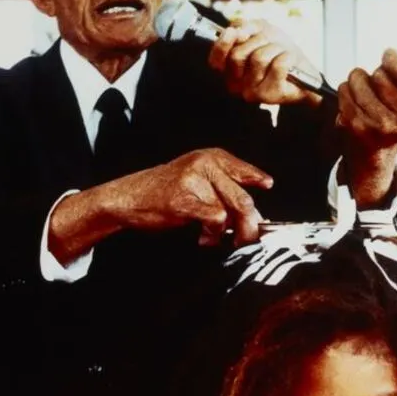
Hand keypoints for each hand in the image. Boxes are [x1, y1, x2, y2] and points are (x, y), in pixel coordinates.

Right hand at [115, 148, 271, 245]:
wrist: (129, 197)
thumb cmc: (165, 191)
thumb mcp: (197, 179)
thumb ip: (224, 190)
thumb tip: (255, 216)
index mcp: (211, 157)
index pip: (244, 171)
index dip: (258, 180)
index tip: (267, 187)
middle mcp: (205, 164)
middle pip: (243, 198)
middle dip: (250, 225)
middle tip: (247, 238)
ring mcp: (194, 180)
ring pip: (230, 211)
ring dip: (228, 232)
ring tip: (215, 238)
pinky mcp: (184, 199)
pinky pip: (215, 219)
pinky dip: (213, 235)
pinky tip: (204, 238)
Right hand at [208, 19, 320, 105]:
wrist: (304, 75)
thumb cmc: (279, 53)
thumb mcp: (260, 33)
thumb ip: (243, 28)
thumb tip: (236, 31)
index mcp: (229, 72)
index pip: (215, 60)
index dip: (222, 44)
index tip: (233, 32)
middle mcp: (237, 86)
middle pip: (237, 55)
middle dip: (258, 41)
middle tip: (270, 43)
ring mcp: (252, 93)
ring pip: (259, 58)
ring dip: (275, 48)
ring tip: (281, 54)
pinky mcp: (270, 95)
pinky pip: (278, 64)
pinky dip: (287, 56)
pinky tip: (288, 62)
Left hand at [337, 48, 396, 150]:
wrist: (377, 151)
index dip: (395, 60)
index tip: (388, 55)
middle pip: (380, 75)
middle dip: (377, 73)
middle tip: (379, 86)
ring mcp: (383, 126)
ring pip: (359, 79)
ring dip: (358, 79)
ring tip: (365, 92)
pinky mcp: (358, 127)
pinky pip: (345, 90)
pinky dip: (345, 90)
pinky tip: (354, 101)